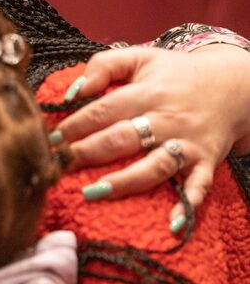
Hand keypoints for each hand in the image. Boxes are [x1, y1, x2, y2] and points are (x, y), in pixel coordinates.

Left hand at [53, 44, 249, 230]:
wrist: (236, 84)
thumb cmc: (176, 74)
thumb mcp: (141, 57)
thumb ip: (103, 66)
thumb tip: (73, 92)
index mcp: (147, 92)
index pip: (104, 110)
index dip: (75, 125)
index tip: (51, 140)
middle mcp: (166, 119)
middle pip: (122, 138)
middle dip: (87, 153)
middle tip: (58, 166)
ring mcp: (187, 143)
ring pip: (154, 165)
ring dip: (125, 181)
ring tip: (93, 192)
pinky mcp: (206, 162)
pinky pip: (198, 187)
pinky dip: (187, 206)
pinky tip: (172, 225)